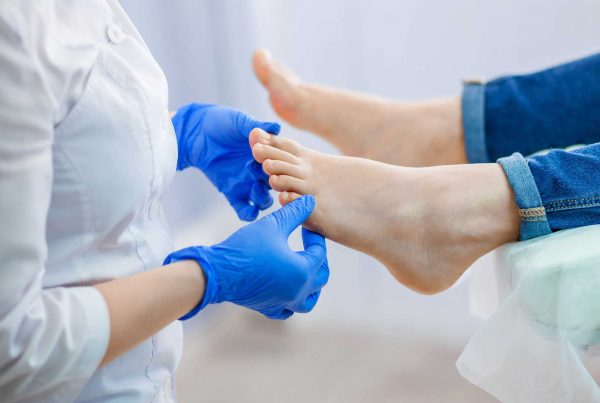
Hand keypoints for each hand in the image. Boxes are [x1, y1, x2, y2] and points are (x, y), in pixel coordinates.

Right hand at [164, 195, 328, 319]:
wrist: (217, 272)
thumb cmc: (245, 248)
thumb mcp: (273, 225)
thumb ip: (295, 212)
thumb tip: (310, 201)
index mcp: (302, 272)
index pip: (319, 253)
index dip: (315, 238)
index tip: (307, 227)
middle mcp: (297, 292)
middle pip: (320, 277)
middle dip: (318, 258)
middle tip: (308, 245)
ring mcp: (283, 303)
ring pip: (309, 299)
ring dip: (312, 284)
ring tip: (305, 269)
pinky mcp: (269, 308)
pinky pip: (288, 309)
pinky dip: (293, 300)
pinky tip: (287, 288)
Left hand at [172, 103, 280, 220]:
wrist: (195, 132)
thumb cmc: (219, 123)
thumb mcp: (239, 123)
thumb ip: (256, 126)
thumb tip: (276, 126)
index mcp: (265, 154)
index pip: (280, 163)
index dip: (280, 165)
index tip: (272, 161)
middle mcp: (259, 171)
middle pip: (275, 183)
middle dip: (274, 183)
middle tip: (266, 177)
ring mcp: (246, 183)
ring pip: (262, 199)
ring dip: (263, 199)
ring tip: (256, 190)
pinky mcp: (232, 192)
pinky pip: (244, 208)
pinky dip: (249, 213)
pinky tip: (250, 211)